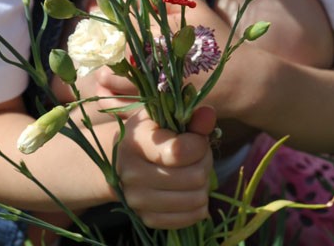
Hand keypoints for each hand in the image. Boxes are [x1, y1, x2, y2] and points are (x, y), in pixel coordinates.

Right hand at [117, 106, 216, 229]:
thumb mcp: (166, 117)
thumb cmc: (151, 132)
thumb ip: (190, 117)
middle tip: (199, 155)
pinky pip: (189, 218)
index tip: (198, 138)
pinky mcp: (146, 219)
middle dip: (205, 162)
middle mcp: (131, 173)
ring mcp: (137, 200)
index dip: (199, 144)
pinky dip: (198, 205)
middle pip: (194, 176)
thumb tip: (209, 114)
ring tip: (194, 170)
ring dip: (204, 184)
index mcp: (135, 141)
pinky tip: (191, 190)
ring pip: (195, 199)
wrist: (123, 159)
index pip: (179, 151)